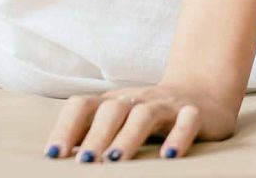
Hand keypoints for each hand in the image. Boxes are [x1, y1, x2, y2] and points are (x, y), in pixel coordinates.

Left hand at [43, 84, 239, 161]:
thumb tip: (57, 155)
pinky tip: (169, 157)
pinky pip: (187, 122)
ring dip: (128, 137)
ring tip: (115, 161)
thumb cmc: (149, 114)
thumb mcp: (119, 118)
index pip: (82, 106)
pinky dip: (178, 137)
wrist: (201, 92)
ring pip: (145, 115)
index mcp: (113, 101)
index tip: (54, 155)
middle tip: (85, 162)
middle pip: (112, 110)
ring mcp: (166, 105)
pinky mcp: (194, 113)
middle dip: (96, 136)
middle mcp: (137, 99)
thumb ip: (92, 132)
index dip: (66, 128)